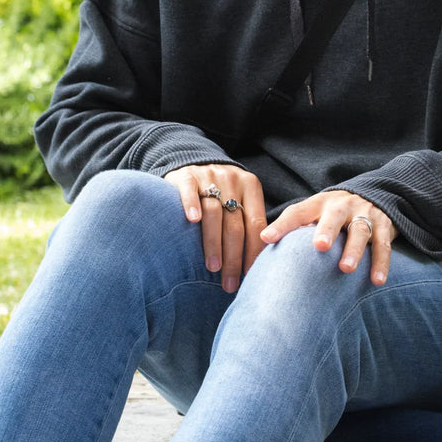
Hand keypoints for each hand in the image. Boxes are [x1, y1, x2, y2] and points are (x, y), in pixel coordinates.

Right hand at [164, 164, 266, 292]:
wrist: (192, 158)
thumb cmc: (220, 190)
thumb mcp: (238, 198)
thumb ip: (246, 222)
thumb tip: (256, 265)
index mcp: (251, 186)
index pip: (256, 224)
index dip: (254, 251)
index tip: (251, 276)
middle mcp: (232, 180)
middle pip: (235, 223)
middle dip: (234, 257)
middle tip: (230, 282)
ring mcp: (208, 175)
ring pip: (214, 213)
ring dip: (214, 243)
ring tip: (213, 267)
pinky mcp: (185, 175)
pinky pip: (190, 191)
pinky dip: (191, 205)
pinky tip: (192, 221)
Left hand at [261, 190, 394, 284]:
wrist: (376, 194)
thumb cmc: (334, 214)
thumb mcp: (315, 214)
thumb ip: (295, 227)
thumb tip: (261, 246)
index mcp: (319, 203)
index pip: (298, 212)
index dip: (282, 225)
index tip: (267, 238)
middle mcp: (342, 206)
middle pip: (333, 216)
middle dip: (327, 230)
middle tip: (319, 246)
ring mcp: (365, 214)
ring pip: (360, 230)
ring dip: (354, 249)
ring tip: (346, 269)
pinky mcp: (385, 225)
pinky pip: (383, 245)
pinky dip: (381, 263)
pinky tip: (377, 281)